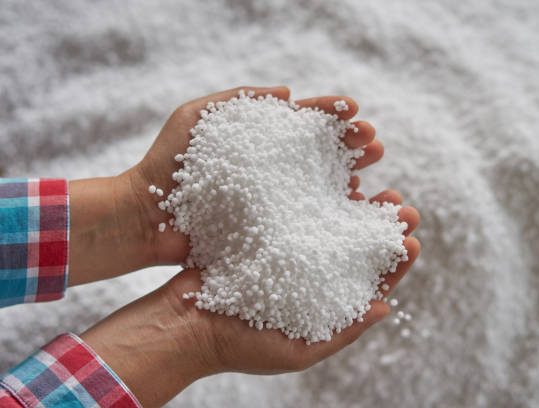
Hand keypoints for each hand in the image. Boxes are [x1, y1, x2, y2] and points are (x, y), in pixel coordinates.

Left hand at [66, 86, 387, 284]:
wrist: (143, 218)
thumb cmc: (165, 165)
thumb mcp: (196, 118)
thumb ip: (238, 99)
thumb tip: (288, 94)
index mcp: (258, 141)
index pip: (302, 122)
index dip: (330, 116)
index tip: (355, 113)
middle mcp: (270, 169)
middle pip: (319, 153)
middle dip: (349, 146)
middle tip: (375, 144)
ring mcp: (270, 200)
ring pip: (318, 186)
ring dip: (348, 178)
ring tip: (370, 175)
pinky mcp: (266, 229)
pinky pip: (304, 221)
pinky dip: (329, 214)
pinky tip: (349, 209)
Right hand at [80, 202, 419, 406]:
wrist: (182, 323)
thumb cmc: (239, 346)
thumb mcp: (296, 351)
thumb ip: (341, 333)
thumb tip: (385, 307)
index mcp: (322, 304)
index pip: (369, 283)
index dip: (394, 263)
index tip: (413, 241)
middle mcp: (309, 273)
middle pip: (354, 245)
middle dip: (380, 224)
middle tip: (402, 204)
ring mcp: (286, 249)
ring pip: (328, 219)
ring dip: (353, 200)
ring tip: (374, 180)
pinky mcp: (263, 229)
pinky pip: (294, 206)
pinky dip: (313, 191)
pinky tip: (329, 177)